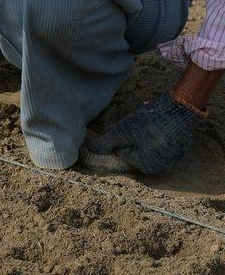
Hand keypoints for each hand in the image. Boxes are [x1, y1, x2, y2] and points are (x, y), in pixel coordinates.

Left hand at [81, 92, 202, 174]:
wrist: (183, 106)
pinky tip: (161, 119)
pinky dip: (158, 127)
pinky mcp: (181, 141)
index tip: (131, 127)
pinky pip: (162, 135)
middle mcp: (164, 166)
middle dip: (134, 134)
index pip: (123, 152)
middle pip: (135, 148)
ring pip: (147, 140)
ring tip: (151, 120)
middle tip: (141, 123)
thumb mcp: (123, 131)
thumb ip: (106, 141)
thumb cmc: (152, 122)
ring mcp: (175, 154)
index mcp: (149, 167)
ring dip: (145, 129)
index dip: (122, 136)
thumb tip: (91, 149)